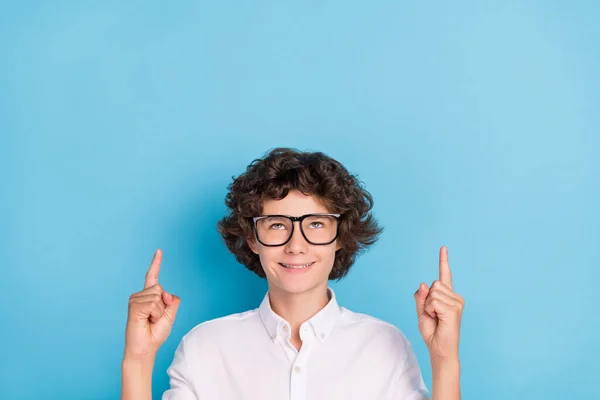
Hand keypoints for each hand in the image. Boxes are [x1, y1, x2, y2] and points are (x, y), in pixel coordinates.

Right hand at [123, 249, 180, 360]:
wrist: (145, 348)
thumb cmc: (155, 333)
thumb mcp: (170, 316)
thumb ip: (172, 301)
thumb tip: (165, 291)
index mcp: (149, 296)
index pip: (153, 276)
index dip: (156, 263)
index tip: (159, 250)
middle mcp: (140, 295)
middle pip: (161, 289)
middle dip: (164, 306)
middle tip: (155, 319)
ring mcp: (135, 299)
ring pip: (158, 296)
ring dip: (159, 312)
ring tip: (150, 320)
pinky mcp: (134, 305)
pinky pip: (154, 303)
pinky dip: (155, 314)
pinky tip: (146, 320)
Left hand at [414, 246, 464, 360]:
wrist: (440, 349)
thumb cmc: (432, 332)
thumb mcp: (421, 312)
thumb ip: (421, 298)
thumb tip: (423, 283)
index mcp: (447, 296)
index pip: (445, 275)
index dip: (443, 261)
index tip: (443, 247)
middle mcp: (455, 297)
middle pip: (432, 284)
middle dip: (426, 299)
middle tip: (432, 314)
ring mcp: (457, 303)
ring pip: (432, 292)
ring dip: (428, 306)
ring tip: (436, 317)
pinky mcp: (454, 309)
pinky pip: (433, 301)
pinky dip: (430, 310)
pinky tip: (438, 319)